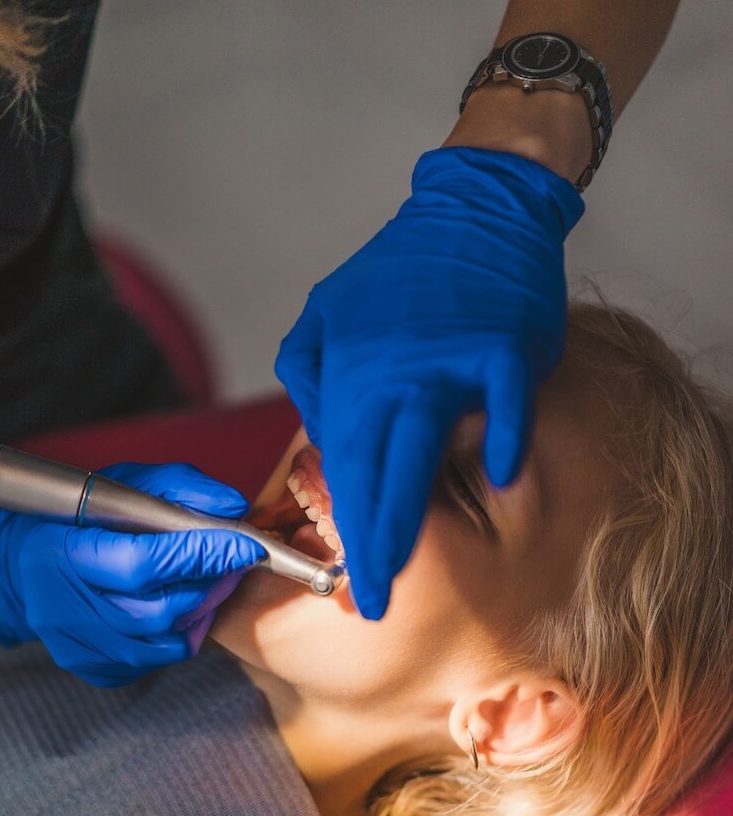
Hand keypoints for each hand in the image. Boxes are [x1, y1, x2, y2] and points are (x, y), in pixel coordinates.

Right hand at [0, 461, 264, 686]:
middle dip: (210, 584)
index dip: (200, 555)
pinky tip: (185, 608)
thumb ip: (177, 488)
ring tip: (213, 582)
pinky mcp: (93, 668)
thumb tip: (231, 508)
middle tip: (234, 561)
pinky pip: (156, 660)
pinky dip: (182, 634)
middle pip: (160, 610)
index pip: (143, 564)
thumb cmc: (75, 519)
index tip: (244, 544)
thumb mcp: (120, 484)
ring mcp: (78, 645)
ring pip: (165, 641)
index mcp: (62, 554)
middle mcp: (65, 609)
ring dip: (203, 610)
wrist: (18, 566)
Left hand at [275, 146, 583, 618]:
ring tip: (405, 568)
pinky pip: (502, 403)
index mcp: (352, 372)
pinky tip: (496, 476)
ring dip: (412, 515)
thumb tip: (320, 439)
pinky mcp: (502, 349)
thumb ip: (313, 376)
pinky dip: (501, 437)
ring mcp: (450, 362)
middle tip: (372, 604)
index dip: (344, 528)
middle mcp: (394, 375)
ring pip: (423, 451)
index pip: (342, 467)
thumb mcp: (325, 313)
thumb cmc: (398, 273)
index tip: (349, 582)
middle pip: (376, 473)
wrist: (472, 211)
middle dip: (372, 545)